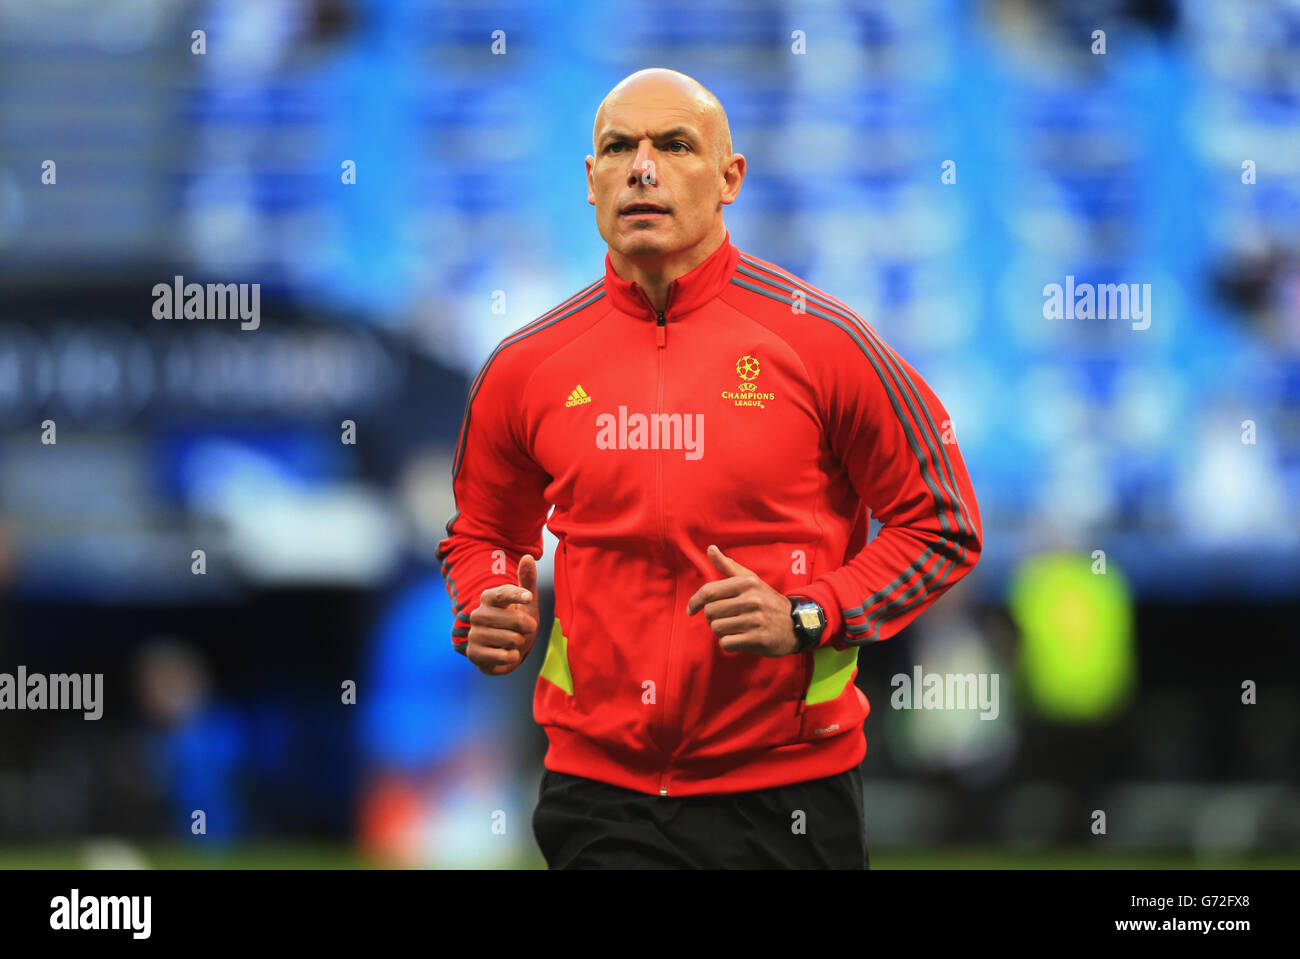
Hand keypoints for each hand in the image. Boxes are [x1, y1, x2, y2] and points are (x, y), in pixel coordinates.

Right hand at [467, 554, 539, 675]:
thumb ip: (527, 580)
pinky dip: (512, 657)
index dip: (518, 595)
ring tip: (512, 641)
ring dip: (520, 643)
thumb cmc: (516, 621)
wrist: (504, 650)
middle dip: (528, 628)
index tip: (529, 597)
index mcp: (488, 598)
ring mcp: (474, 634)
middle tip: (524, 630)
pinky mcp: (474, 654)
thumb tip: (528, 557)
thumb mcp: (526, 601)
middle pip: (517, 620)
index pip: (503, 592)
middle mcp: (478, 614)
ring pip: (513, 639)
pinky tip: (506, 653)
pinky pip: (505, 656)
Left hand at [686, 544, 799, 656]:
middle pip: (710, 612)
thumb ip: (728, 566)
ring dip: (721, 631)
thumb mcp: (751, 580)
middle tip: (725, 618)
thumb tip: (710, 548)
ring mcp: (756, 620)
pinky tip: (739, 638)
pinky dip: (728, 643)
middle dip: (712, 618)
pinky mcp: (759, 639)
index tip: (691, 609)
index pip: (709, 591)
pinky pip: (726, 643)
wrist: (796, 623)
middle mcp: (752, 599)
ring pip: (717, 628)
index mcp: (747, 583)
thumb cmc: (767, 601)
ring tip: (734, 627)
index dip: (695, 601)